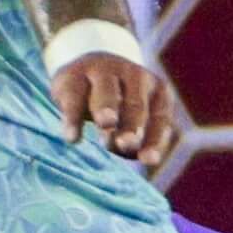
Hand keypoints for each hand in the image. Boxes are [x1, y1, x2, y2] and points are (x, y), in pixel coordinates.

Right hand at [55, 50, 179, 171]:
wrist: (84, 72)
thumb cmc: (120, 107)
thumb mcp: (136, 122)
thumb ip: (143, 141)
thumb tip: (149, 161)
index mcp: (157, 91)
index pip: (160, 118)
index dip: (154, 140)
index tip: (148, 161)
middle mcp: (133, 75)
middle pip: (135, 104)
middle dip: (132, 124)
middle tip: (126, 143)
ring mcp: (102, 71)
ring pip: (106, 92)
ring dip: (107, 108)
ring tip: (106, 124)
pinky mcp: (72, 75)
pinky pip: (73, 97)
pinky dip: (73, 118)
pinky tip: (72, 138)